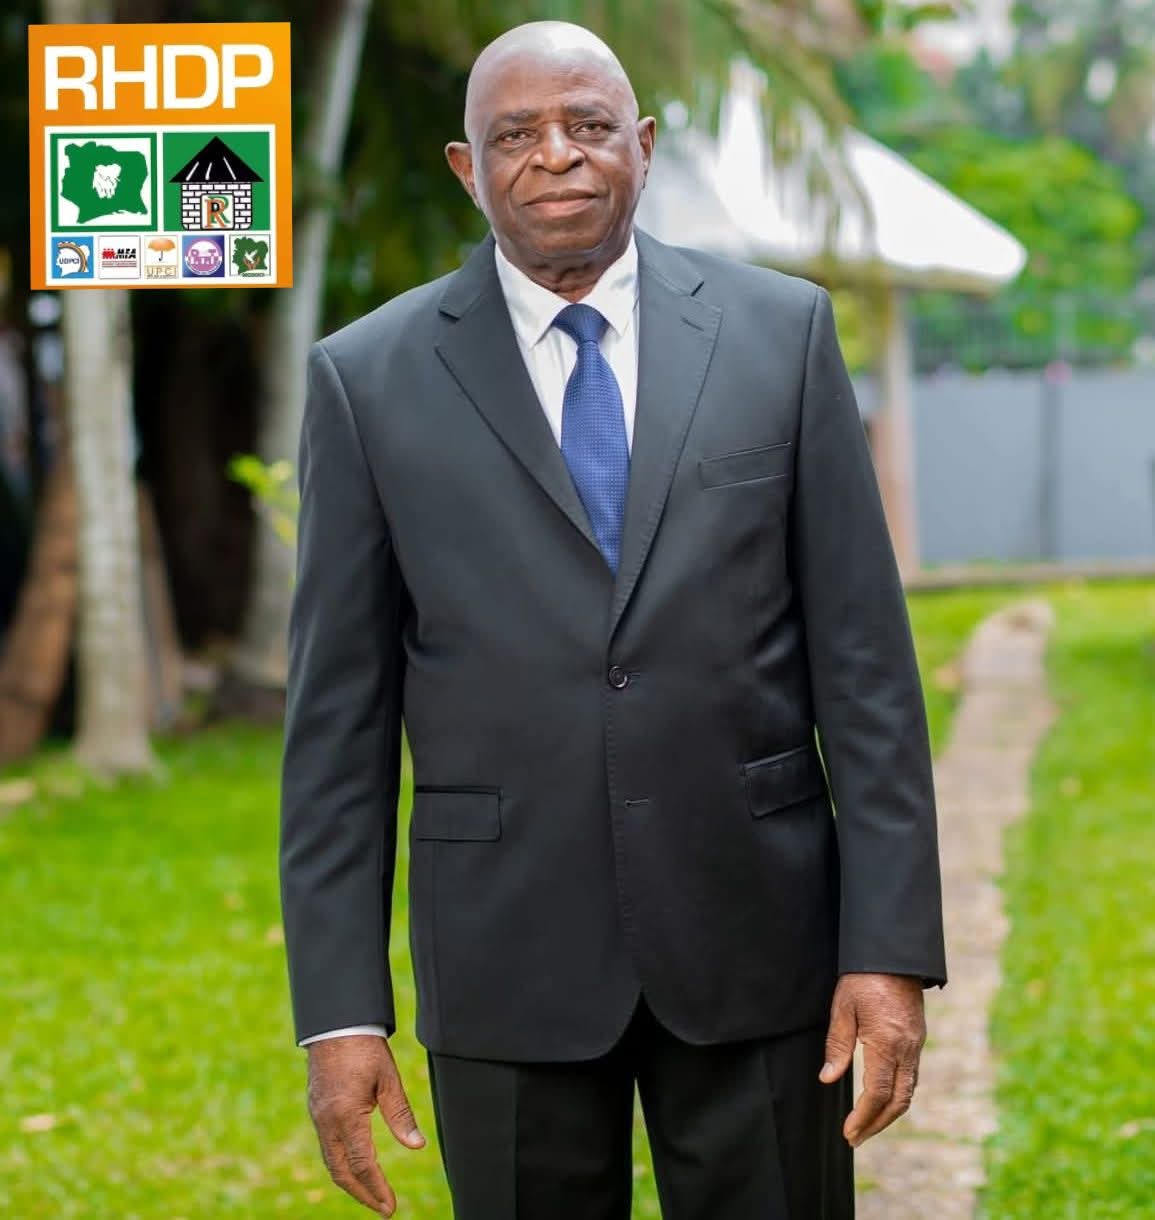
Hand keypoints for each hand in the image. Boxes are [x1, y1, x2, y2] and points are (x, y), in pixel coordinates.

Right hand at [307, 1033, 425, 1215]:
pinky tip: (356, 1166)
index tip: (390, 1207)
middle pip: (341, 1172)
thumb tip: (417, 1146)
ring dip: (351, 1182)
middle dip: (362, 1194)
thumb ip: (401, 1115)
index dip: (377, 1189)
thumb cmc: (365, 1048)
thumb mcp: (389, 1079)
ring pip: (331, 1161)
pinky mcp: (316, 1109)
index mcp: (346, 1116)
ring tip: (371, 1194)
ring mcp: (318, 1116)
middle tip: (383, 1208)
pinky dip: (341, 1163)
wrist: (336, 1023)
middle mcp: (326, 1122)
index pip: (362, 1165)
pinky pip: (327, 1146)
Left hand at [818, 972, 925, 1147]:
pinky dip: (898, 1095)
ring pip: (908, 1091)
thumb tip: (828, 1079)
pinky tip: (882, 1099)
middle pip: (897, 1101)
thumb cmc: (863, 978)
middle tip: (856, 1138)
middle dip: (877, 1124)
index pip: (877, 1093)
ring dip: (889, 1113)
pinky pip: (911, 1076)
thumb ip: (837, 1045)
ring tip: (867, 1125)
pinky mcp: (918, 1039)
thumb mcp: (843, 1007)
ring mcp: (916, 1045)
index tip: (849, 1132)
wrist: (894, 955)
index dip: (863, 1117)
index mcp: (886, 1042)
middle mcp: (907, 1049)